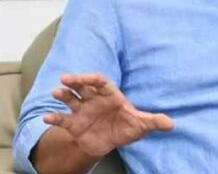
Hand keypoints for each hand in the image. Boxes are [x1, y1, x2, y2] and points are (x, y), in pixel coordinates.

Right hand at [44, 73, 173, 157]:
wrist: (112, 141)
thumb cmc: (127, 126)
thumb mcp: (141, 125)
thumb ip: (154, 122)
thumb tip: (171, 124)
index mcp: (110, 95)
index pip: (100, 82)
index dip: (92, 78)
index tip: (85, 77)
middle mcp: (94, 100)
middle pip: (83, 87)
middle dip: (74, 82)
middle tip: (65, 79)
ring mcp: (83, 111)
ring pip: (71, 100)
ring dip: (63, 95)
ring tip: (56, 93)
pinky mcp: (75, 125)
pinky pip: (63, 120)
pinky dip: (55, 119)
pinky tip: (46, 118)